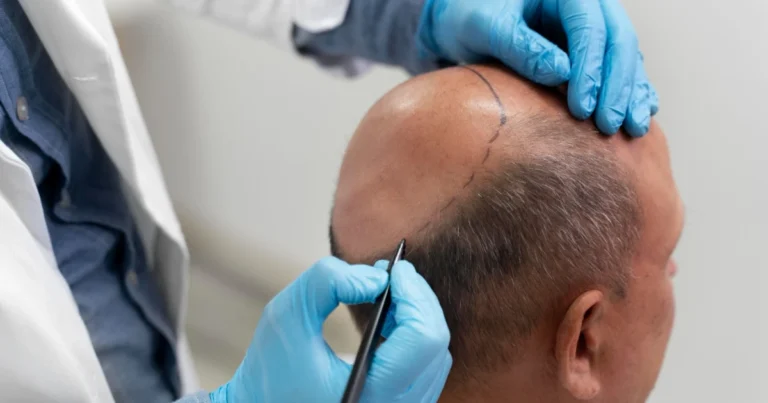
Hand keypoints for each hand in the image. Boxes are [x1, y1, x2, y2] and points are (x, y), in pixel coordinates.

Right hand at [209, 257, 451, 402]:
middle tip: (397, 273)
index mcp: (367, 393)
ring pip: (437, 358)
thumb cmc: (270, 371)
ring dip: (418, 317)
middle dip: (419, 300)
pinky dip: (415, 336)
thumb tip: (376, 278)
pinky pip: (428, 370)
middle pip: (436, 346)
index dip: (414, 295)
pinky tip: (392, 318)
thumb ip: (327, 282)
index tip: (397, 270)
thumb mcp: (286, 315)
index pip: (422, 340)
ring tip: (391, 293)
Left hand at [418, 0, 658, 135]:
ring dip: (632, 93)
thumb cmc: (471, 19)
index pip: (589, 27)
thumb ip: (520, 47)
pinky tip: (639, 116)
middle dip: (618, 86)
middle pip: (618, 40)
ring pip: (627, 56)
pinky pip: (623, 69)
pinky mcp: (594, 50)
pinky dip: (632, 92)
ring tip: (632, 130)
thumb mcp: (485, 28)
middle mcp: (586, 5)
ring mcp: (594, 27)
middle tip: (609, 125)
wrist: (464, 24)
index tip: (582, 109)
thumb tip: (562, 73)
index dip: (590, 69)